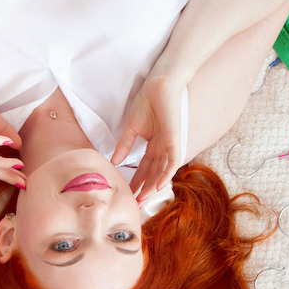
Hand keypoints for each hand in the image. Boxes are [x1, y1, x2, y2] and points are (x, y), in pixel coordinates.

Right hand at [112, 74, 184, 201]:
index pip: (145, 168)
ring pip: (162, 171)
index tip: (128, 194)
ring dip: (153, 186)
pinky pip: (172, 162)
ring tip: (142, 198)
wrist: (159, 86)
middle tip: (134, 203)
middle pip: (153, 174)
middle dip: (144, 189)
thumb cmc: (147, 102)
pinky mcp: (175, 141)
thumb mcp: (131, 128)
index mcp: (154, 145)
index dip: (137, 181)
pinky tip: (159, 186)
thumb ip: (124, 145)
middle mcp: (162, 148)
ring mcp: (169, 145)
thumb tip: (114, 161)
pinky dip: (166, 174)